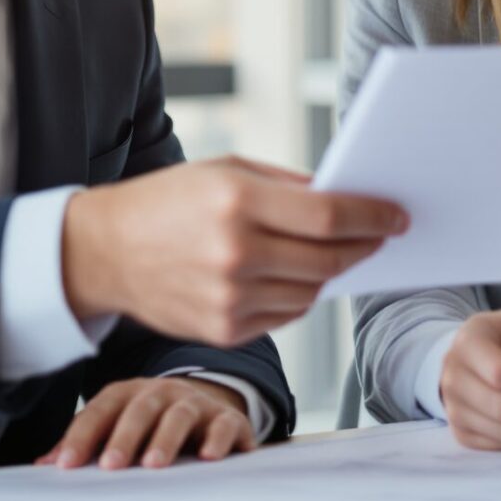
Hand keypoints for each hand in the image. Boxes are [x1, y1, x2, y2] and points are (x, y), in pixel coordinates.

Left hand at [36, 376, 255, 469]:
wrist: (209, 406)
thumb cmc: (153, 424)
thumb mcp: (119, 427)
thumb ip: (86, 443)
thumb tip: (43, 465)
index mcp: (129, 395)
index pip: (101, 410)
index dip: (82, 437)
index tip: (65, 466)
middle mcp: (162, 394)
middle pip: (140, 410)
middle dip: (123, 437)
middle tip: (110, 466)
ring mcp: (196, 404)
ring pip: (180, 415)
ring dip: (165, 439)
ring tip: (153, 465)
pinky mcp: (227, 419)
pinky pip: (224, 424)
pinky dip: (218, 439)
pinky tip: (208, 457)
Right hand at [60, 157, 408, 346]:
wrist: (103, 252)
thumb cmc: (167, 201)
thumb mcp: (225, 169)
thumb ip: (288, 184)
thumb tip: (347, 198)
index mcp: (236, 202)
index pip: (328, 216)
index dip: (372, 218)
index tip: (397, 217)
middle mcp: (235, 254)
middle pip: (328, 259)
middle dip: (363, 246)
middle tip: (382, 235)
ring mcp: (229, 299)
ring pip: (311, 292)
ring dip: (331, 273)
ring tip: (335, 252)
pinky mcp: (224, 330)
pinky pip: (285, 314)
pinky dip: (298, 295)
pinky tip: (293, 275)